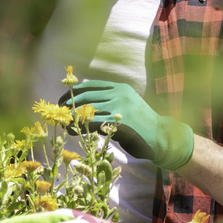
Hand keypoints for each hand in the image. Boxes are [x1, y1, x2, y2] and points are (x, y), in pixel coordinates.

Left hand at [60, 80, 193, 170]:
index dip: (74, 91)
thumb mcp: (127, 104)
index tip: (63, 98)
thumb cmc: (142, 124)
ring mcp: (119, 108)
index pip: (91, 85)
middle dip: (69, 103)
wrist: (163, 137)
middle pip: (86, 96)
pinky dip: (79, 127)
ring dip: (72, 116)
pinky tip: (71, 130)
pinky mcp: (119, 123)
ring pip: (88, 109)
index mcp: (120, 87)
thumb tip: (85, 104)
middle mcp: (119, 94)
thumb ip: (110, 101)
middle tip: (59, 111)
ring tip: (63, 122)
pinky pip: (93, 123)